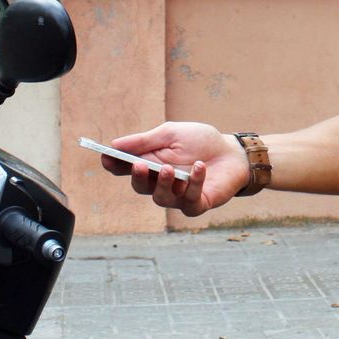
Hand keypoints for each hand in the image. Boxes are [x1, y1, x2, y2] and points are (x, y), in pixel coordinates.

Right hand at [104, 122, 250, 217]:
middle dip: (138, 177)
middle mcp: (160, 183)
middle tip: (140, 164)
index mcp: (150, 163)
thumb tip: (115, 144)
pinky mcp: (197, 204)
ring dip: (163, 183)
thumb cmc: (200, 142)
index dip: (114, 164)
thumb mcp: (171, 134)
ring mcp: (178, 196)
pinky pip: (189, 201)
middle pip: (140, 187)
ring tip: (169, 168)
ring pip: (161, 199)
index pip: (126, 169)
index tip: (106, 157)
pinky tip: (199, 167)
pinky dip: (193, 183)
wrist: (232, 152)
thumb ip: (145, 141)